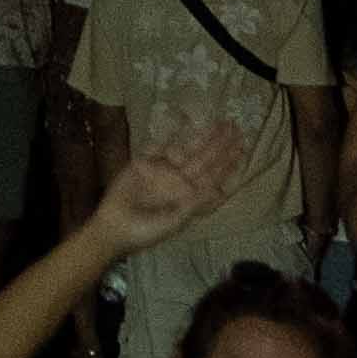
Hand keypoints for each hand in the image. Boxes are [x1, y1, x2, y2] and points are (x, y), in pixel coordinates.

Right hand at [93, 122, 250, 255]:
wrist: (114, 228)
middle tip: (236, 128)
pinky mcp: (143, 163)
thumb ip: (196, 205)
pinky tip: (181, 128)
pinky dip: (167, 141)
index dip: (227, 164)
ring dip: (201, 138)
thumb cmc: (145, 232)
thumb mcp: (175, 222)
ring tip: (218, 125)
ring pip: (185, 150)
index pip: (212, 177)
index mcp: (189, 196)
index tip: (242, 149)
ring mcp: (161, 170)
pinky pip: (157, 148)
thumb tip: (220, 191)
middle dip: (219, 145)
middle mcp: (178, 181)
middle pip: (203, 160)